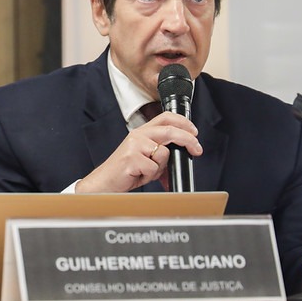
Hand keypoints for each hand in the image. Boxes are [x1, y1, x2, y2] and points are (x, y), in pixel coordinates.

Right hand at [75, 112, 202, 192]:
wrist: (105, 183)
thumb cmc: (125, 172)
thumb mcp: (145, 159)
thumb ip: (161, 155)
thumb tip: (183, 157)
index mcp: (142, 132)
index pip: (165, 117)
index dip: (183, 122)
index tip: (194, 132)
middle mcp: (138, 135)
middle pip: (170, 130)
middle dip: (188, 140)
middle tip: (197, 149)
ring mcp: (134, 145)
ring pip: (163, 153)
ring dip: (160, 167)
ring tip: (147, 172)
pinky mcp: (132, 158)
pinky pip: (154, 168)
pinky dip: (150, 175)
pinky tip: (139, 175)